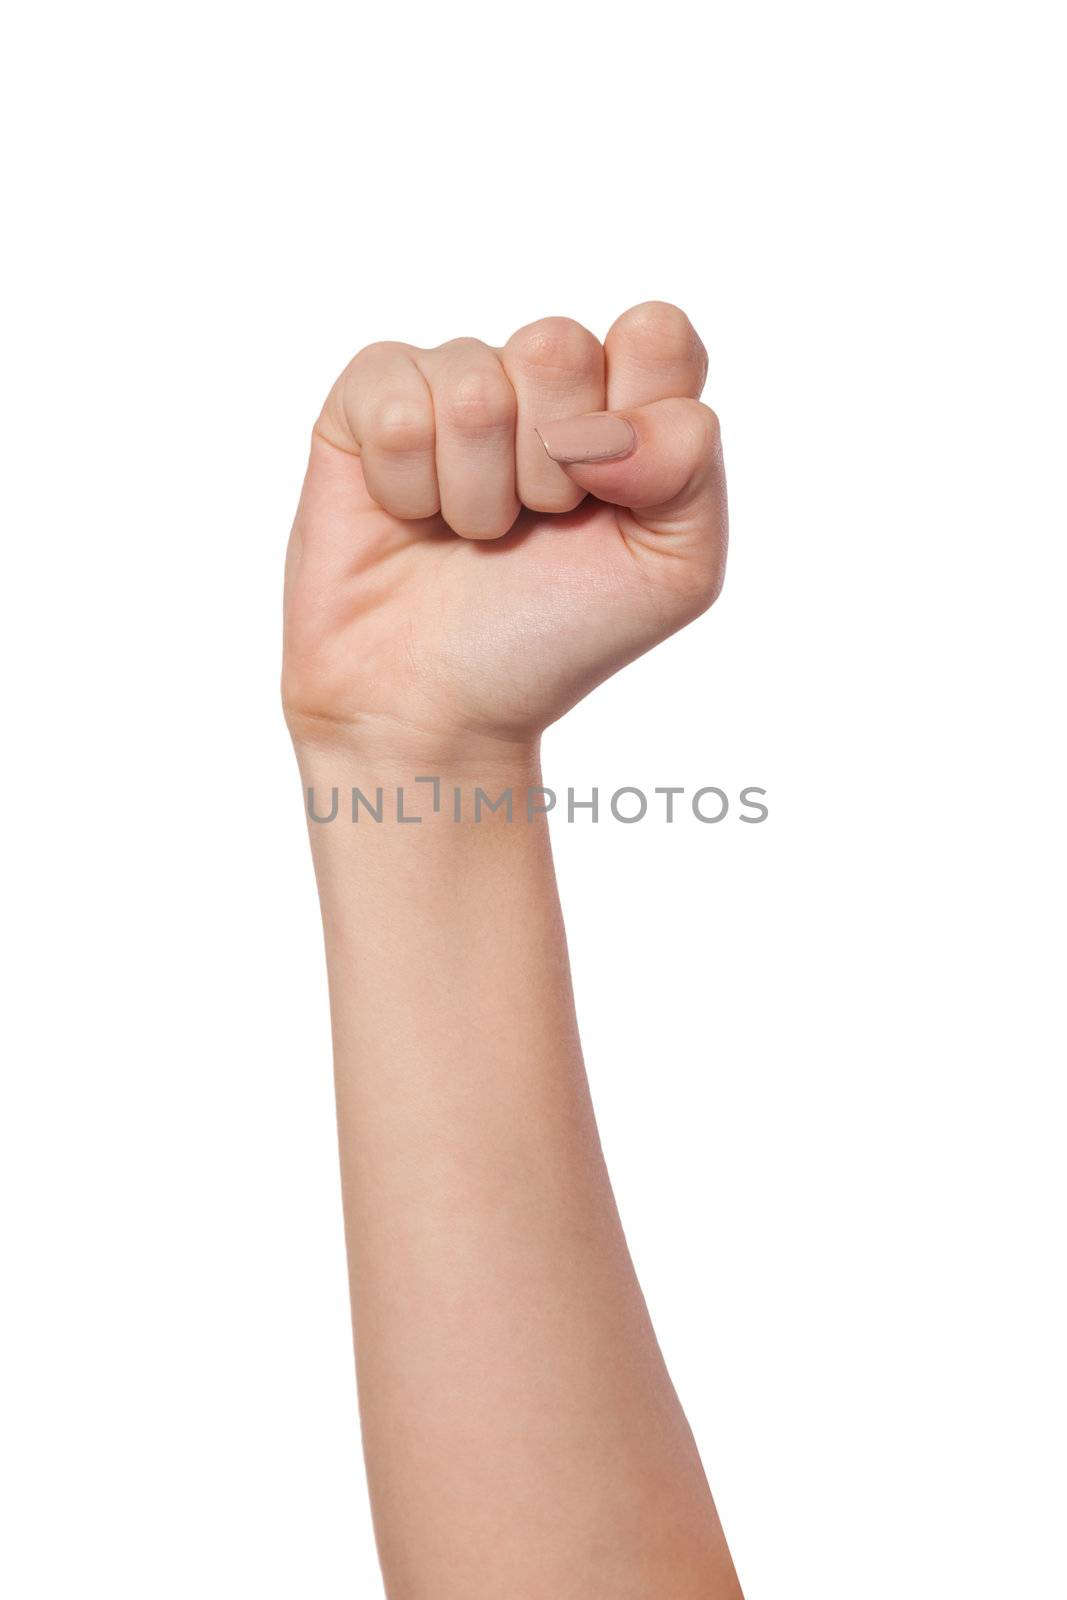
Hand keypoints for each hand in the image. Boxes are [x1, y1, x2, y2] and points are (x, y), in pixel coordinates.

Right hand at [282, 302, 726, 758]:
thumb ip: (692, 465)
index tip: (613, 498)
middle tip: (533, 525)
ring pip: (476, 386)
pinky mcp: (368, 400)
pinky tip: (410, 517)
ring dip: (478, 494)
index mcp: (626, 404)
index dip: (636, 421)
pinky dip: (408, 485)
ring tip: (471, 535)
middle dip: (550, 466)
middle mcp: (541, 381)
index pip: (657, 335)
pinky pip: (395, 403)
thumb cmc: (553, 634)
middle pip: (558, 346)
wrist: (440, 703)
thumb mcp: (674, 571)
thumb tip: (614, 419)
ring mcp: (453, 382)